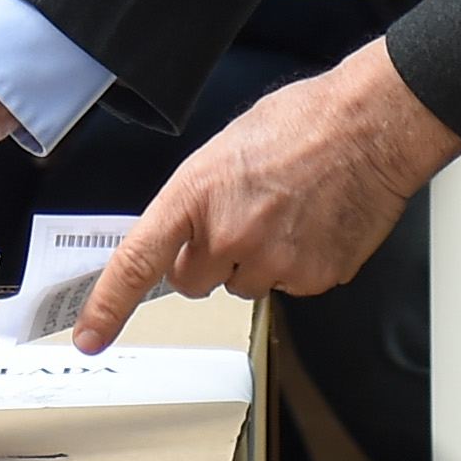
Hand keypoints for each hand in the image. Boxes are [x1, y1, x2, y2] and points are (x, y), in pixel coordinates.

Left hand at [73, 38, 460, 352]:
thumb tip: (188, 234)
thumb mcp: (227, 150)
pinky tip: (314, 224)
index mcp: (196, 194)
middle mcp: (228, 233)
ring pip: (245, 284)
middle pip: (194, 280)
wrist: (371, 126)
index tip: (90, 336)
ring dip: (258, 259)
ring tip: (289, 211)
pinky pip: (290, 286)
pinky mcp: (313, 279)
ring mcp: (272, 261)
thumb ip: (199, 199)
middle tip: (243, 217)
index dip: (109, 306)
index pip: (138, 261)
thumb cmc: (305, 123)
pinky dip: (299, 263)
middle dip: (209, 258)